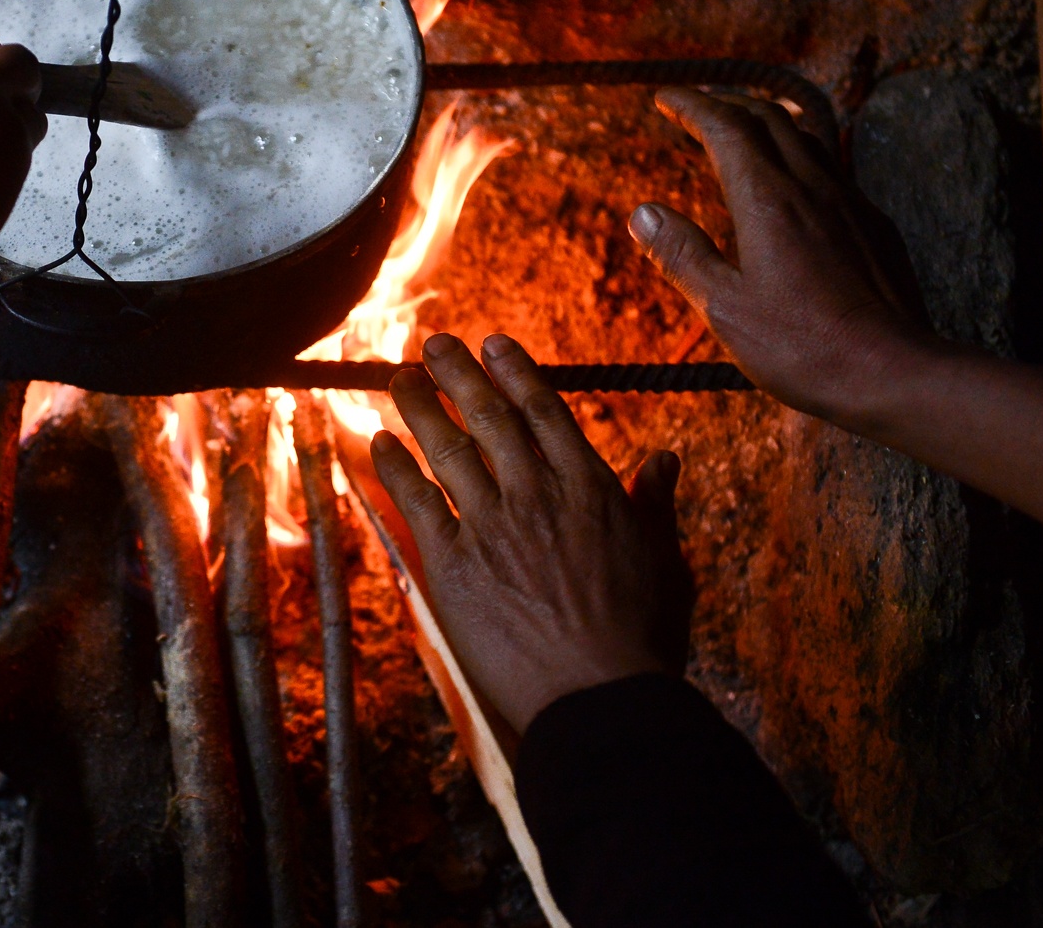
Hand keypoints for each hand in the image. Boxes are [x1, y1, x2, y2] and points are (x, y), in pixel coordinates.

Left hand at [372, 333, 691, 736]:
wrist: (599, 699)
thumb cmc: (640, 640)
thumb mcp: (665, 562)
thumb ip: (655, 505)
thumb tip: (663, 458)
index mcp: (591, 488)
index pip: (544, 410)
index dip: (514, 371)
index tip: (492, 344)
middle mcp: (537, 494)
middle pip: (488, 416)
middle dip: (456, 373)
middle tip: (432, 344)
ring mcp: (492, 527)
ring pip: (447, 449)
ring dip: (418, 407)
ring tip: (396, 378)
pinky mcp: (453, 566)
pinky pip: (416, 502)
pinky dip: (394, 467)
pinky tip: (377, 442)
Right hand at [630, 88, 932, 427]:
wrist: (893, 372)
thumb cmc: (803, 347)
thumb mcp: (724, 308)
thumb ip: (682, 255)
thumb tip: (642, 213)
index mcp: (767, 200)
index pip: (725, 128)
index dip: (692, 106)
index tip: (666, 98)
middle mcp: (811, 187)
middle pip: (767, 118)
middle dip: (727, 102)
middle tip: (696, 106)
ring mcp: (850, 203)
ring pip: (806, 137)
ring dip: (767, 121)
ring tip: (743, 128)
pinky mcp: (874, 226)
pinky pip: (833, 169)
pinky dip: (799, 154)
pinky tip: (794, 182)